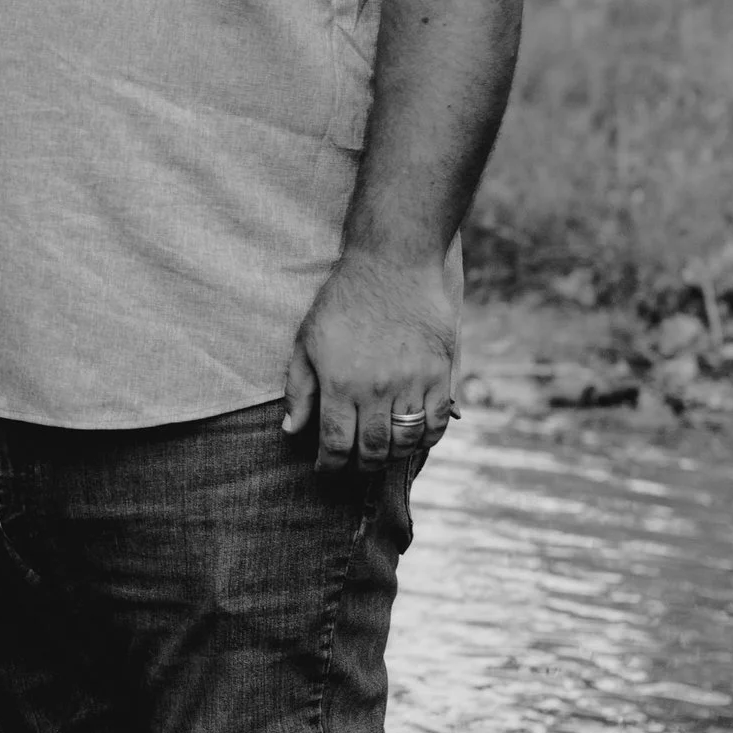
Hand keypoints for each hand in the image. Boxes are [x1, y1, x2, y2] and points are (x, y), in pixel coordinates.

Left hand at [282, 248, 456, 468]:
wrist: (393, 263)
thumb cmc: (343, 299)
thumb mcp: (307, 340)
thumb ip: (299, 388)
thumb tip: (292, 430)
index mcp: (339, 384)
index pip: (335, 444)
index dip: (329, 465)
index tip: (326, 469)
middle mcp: (376, 390)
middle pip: (372, 449)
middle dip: (360, 466)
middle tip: (354, 464)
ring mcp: (412, 383)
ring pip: (405, 441)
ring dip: (392, 455)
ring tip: (382, 453)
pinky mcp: (439, 373)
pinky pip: (436, 422)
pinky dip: (425, 439)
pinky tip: (413, 438)